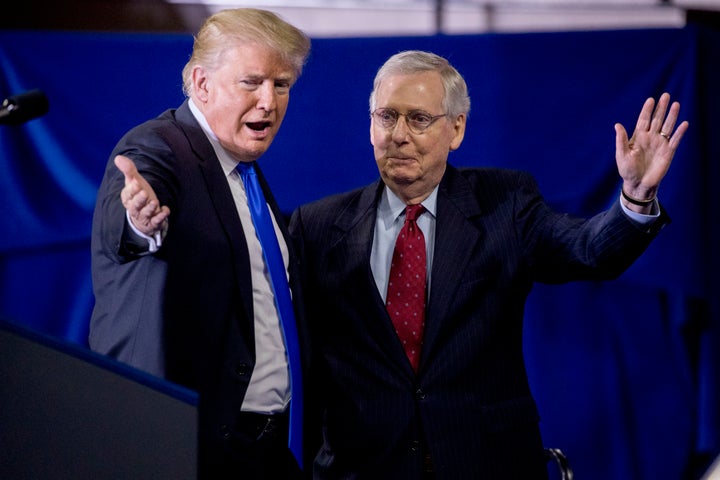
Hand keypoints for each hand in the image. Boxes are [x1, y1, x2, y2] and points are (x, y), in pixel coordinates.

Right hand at [114, 155, 169, 235]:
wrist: (145, 216)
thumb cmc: (139, 196)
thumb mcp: (134, 182)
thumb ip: (128, 170)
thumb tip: (118, 157)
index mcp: (128, 198)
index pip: (127, 195)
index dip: (131, 189)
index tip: (136, 182)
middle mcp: (135, 208)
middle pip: (135, 205)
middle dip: (139, 199)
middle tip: (144, 192)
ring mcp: (144, 217)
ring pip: (145, 213)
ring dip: (150, 208)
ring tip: (155, 202)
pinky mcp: (153, 223)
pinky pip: (156, 221)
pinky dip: (160, 217)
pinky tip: (166, 210)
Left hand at [614, 92, 688, 208]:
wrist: (638, 184)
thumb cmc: (627, 170)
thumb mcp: (621, 155)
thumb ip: (621, 140)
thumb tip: (617, 125)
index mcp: (638, 137)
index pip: (643, 120)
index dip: (647, 110)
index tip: (650, 100)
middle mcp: (650, 138)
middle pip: (657, 120)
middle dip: (661, 108)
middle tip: (665, 95)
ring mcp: (660, 144)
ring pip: (667, 126)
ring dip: (672, 116)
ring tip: (676, 104)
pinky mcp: (668, 152)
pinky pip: (675, 140)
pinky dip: (680, 132)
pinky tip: (684, 124)